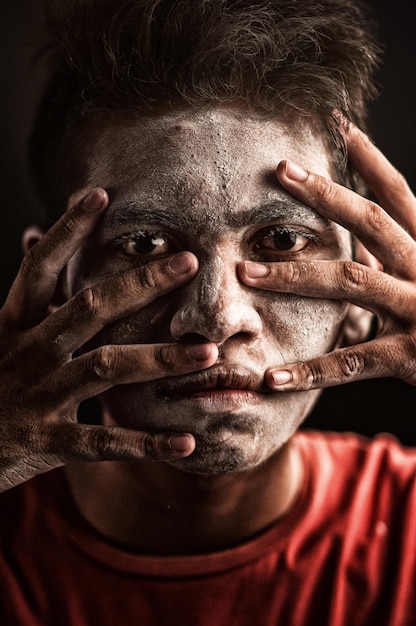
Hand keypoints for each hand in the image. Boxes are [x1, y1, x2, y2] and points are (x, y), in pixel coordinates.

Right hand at [0, 189, 217, 490]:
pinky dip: (145, 443)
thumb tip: (32, 236)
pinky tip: (187, 444)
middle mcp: (27, 352)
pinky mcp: (45, 441)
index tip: (99, 194)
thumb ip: (28, 298)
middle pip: (89, 308)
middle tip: (188, 262)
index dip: (66, 230)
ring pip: (104, 368)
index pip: (39, 267)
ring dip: (159, 359)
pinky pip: (102, 441)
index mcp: (13, 325)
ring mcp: (37, 396)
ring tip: (207, 354)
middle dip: (141, 283)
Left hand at [238, 124, 415, 390]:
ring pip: (350, 283)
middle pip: (372, 223)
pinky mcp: (408, 357)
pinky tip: (272, 377)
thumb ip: (399, 260)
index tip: (341, 128)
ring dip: (293, 275)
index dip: (372, 161)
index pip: (400, 196)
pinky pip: (351, 362)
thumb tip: (362, 244)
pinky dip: (311, 370)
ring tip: (246, 271)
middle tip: (282, 170)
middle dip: (326, 194)